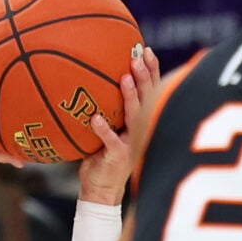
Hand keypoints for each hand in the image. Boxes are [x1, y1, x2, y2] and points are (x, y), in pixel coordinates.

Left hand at [75, 44, 161, 203]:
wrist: (101, 191)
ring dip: (130, 96)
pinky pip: (110, 140)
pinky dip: (103, 129)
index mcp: (140, 121)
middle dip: (145, 76)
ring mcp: (131, 143)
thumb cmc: (101, 156)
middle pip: (148, 98)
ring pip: (134, 116)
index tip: (146, 50)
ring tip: (124, 78)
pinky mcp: (117, 156)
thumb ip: (106, 110)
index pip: (150, 91)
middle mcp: (140, 130)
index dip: (151, 71)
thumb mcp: (108, 130)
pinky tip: (96, 119)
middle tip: (138, 55)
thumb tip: (90, 80)